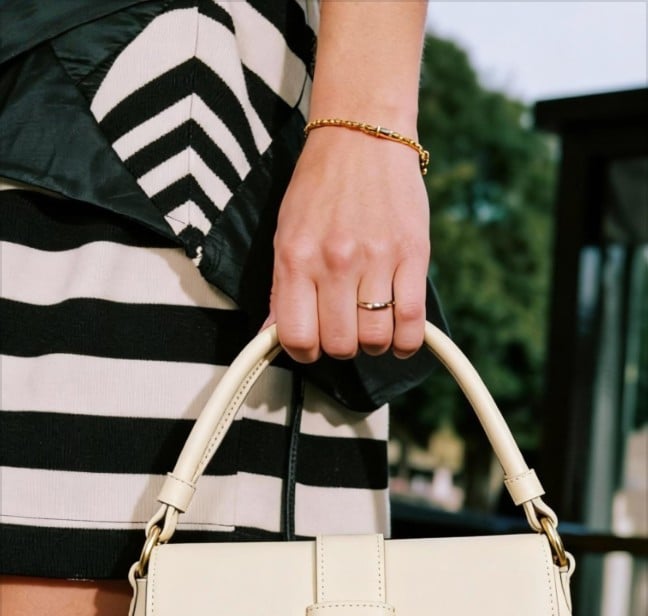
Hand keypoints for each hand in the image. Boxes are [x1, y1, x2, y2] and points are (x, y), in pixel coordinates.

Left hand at [265, 127, 429, 363]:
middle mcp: (335, 262)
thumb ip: (280, 289)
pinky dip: (406, 342)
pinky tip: (399, 337)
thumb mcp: (285, 234)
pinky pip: (412, 321)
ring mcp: (377, 259)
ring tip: (370, 325)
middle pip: (340, 345)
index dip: (304, 353)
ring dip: (373, 344)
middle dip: (340, 347)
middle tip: (343, 329)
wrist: (363, 135)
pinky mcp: (414, 255)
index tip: (312, 346)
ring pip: (375, 339)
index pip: (297, 337)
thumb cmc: (320, 186)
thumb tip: (270, 337)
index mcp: (297, 258)